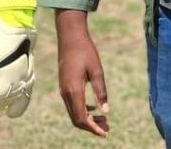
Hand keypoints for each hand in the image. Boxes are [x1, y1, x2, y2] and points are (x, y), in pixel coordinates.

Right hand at [55, 9, 109, 137]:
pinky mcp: (64, 86)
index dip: (93, 128)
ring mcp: (63, 89)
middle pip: (76, 119)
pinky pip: (72, 105)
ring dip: (87, 119)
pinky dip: (83, 111)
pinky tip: (94, 108)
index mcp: (74, 90)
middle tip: (107, 127)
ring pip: (74, 113)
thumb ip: (101, 92)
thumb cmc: (85, 51)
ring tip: (103, 120)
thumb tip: (105, 112)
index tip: (105, 133)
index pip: (82, 118)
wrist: (70, 36)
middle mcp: (66, 93)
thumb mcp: (97, 71)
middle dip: (91, 126)